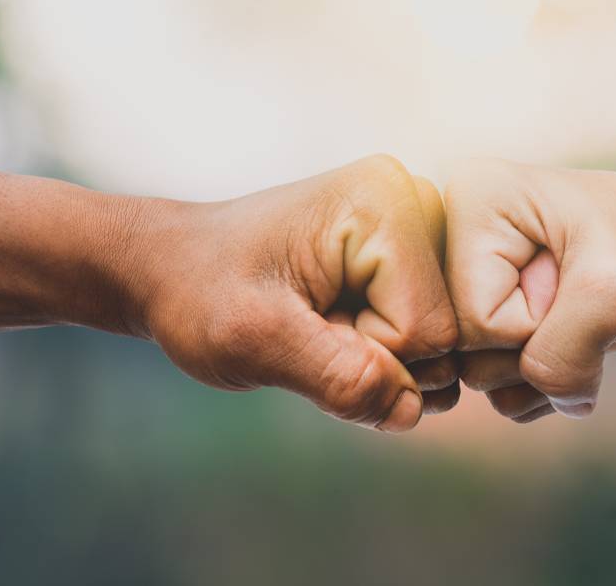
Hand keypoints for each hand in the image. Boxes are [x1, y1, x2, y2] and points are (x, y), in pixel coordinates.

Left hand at [123, 155, 458, 432]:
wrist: (170, 265)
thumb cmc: (200, 290)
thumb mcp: (256, 341)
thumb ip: (338, 378)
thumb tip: (413, 411)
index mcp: (386, 203)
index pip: (428, 330)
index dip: (367, 355)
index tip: (305, 327)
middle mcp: (415, 203)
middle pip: (445, 334)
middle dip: (378, 358)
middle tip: (310, 327)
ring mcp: (415, 228)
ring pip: (439, 342)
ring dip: (379, 358)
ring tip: (320, 323)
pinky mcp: (406, 254)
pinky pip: (425, 334)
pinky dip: (381, 349)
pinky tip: (335, 322)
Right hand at [444, 160, 615, 421]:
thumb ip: (563, 358)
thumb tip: (536, 407)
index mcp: (472, 200)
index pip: (473, 318)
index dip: (535, 324)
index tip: (575, 281)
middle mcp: (453, 232)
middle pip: (466, 349)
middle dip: (538, 346)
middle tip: (581, 300)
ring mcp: (467, 274)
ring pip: (477, 373)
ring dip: (544, 369)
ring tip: (583, 319)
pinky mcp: (486, 306)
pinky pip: (494, 383)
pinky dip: (544, 381)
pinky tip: (576, 339)